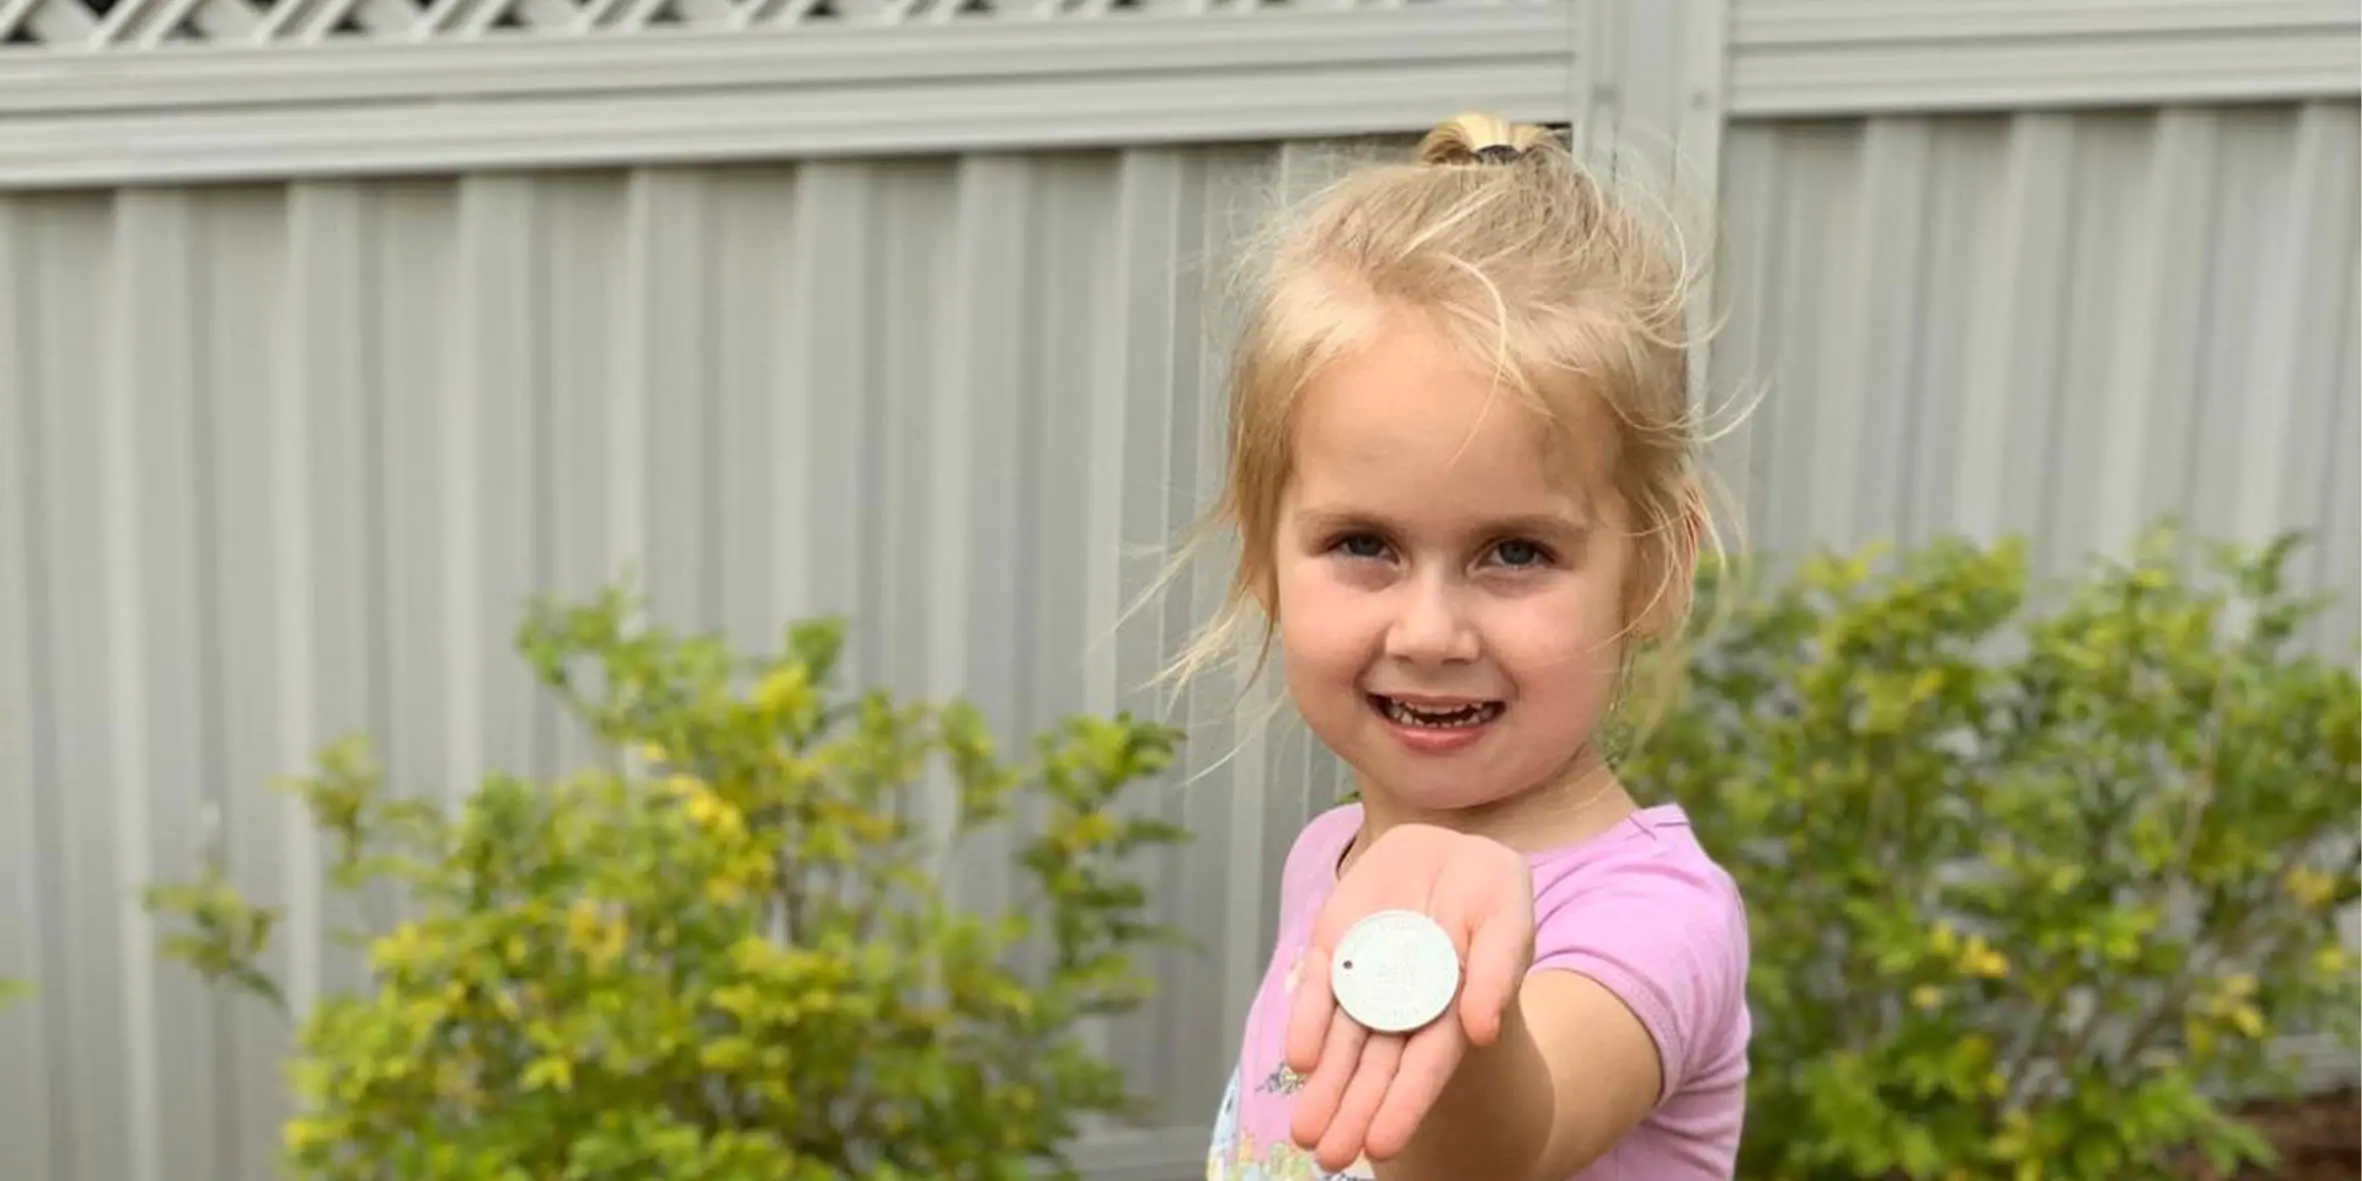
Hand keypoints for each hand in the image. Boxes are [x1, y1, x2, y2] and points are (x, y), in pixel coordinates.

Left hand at [1284, 823, 1534, 1169]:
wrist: (1442, 845)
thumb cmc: (1486, 889)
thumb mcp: (1506, 916)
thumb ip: (1498, 972)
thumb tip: (1481, 1030)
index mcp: (1451, 1010)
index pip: (1426, 1065)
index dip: (1405, 1103)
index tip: (1382, 1142)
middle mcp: (1404, 1006)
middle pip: (1376, 1067)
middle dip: (1353, 1111)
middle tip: (1331, 1156)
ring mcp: (1366, 980)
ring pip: (1340, 1041)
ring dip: (1324, 1085)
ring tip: (1307, 1132)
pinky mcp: (1335, 949)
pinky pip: (1317, 989)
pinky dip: (1308, 1023)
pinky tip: (1302, 1060)